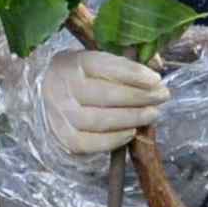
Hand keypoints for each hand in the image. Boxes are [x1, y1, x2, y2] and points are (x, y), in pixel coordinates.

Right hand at [34, 49, 166, 157]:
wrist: (45, 97)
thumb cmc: (81, 77)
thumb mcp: (94, 63)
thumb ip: (119, 67)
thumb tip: (153, 78)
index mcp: (72, 63)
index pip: (105, 67)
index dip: (133, 74)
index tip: (155, 79)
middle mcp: (63, 88)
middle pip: (105, 95)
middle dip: (139, 97)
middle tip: (162, 96)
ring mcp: (61, 114)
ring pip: (99, 120)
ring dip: (131, 118)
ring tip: (152, 114)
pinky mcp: (64, 136)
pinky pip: (90, 143)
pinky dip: (114, 140)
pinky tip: (131, 133)